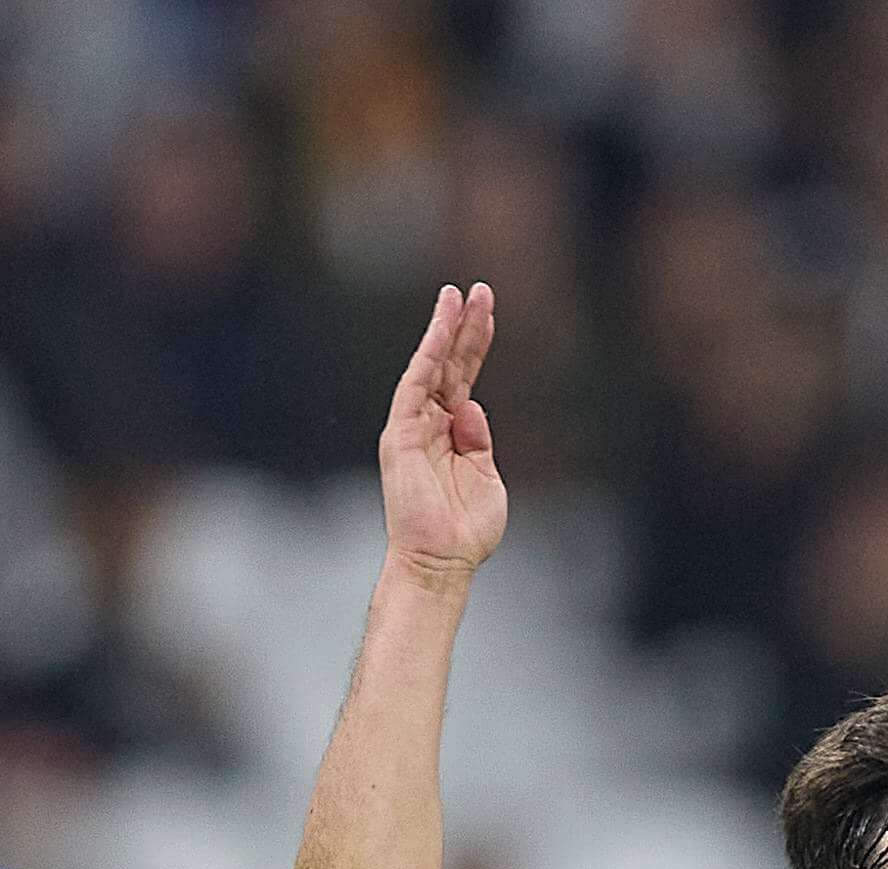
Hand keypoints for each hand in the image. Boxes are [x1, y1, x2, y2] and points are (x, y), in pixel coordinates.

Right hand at [380, 283, 508, 579]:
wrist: (441, 559)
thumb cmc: (466, 529)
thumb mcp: (487, 479)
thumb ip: (480, 441)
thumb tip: (470, 406)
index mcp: (453, 433)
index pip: (464, 378)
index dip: (476, 345)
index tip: (488, 312)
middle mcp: (430, 423)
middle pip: (450, 364)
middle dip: (464, 326)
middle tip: (480, 289)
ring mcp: (413, 424)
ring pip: (431, 365)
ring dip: (445, 329)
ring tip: (460, 294)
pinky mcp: (400, 431)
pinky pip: (416, 382)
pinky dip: (428, 352)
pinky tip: (441, 327)